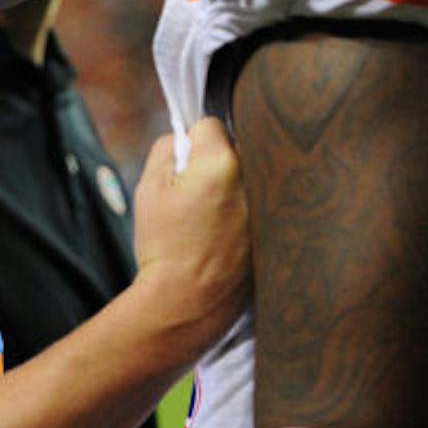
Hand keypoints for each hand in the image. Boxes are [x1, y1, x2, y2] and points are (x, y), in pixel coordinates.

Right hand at [131, 117, 251, 357]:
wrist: (187, 303)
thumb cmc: (165, 247)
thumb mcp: (149, 189)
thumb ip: (167, 149)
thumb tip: (184, 139)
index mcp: (221, 163)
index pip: (209, 124)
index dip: (189, 143)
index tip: (182, 168)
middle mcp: (254, 179)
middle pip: (235, 149)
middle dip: (215, 163)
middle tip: (195, 196)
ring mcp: (269, 206)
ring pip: (249, 178)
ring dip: (234, 187)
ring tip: (211, 221)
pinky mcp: (278, 231)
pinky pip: (260, 206)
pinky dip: (245, 213)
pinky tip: (225, 237)